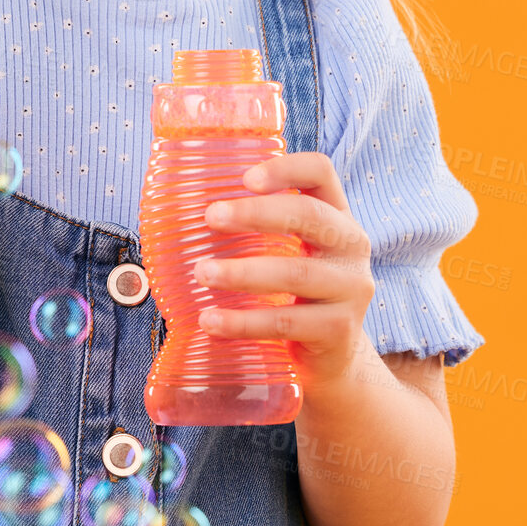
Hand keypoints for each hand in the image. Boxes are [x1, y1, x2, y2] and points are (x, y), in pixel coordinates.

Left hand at [192, 152, 375, 390]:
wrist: (332, 357)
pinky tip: (210, 321)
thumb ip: (254, 226)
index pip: (321, 172)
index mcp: (336, 214)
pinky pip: (286, 322)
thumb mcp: (287, 249)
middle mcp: (350, 246)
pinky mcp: (339, 330)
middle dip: (256, 214)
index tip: (245, 179)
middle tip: (210, 217)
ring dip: (242, 272)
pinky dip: (243, 322)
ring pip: (295, 273)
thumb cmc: (294, 289)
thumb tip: (175, 204)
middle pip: (309, 216)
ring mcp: (350, 289)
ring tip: (201, 272)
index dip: (286, 168)